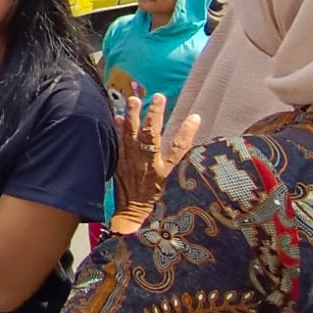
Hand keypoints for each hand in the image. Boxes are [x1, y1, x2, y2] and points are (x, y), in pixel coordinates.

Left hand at [110, 88, 200, 233]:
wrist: (132, 215)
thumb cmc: (155, 198)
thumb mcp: (171, 183)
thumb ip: (174, 160)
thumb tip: (185, 137)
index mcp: (165, 172)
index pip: (179, 149)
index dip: (187, 133)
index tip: (195, 117)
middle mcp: (148, 166)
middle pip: (153, 137)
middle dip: (155, 115)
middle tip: (159, 97)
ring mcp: (132, 164)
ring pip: (133, 137)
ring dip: (133, 116)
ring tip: (134, 99)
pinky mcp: (119, 165)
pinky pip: (118, 145)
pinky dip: (117, 130)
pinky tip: (116, 117)